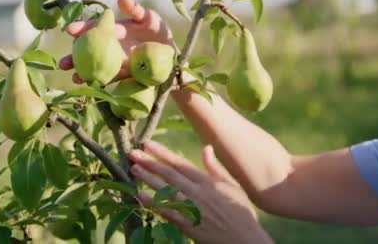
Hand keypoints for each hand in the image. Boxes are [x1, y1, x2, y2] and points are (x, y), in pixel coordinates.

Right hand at [58, 0, 173, 83]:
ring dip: (83, 74)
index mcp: (112, 31)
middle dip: (74, 57)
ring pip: (94, 67)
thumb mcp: (150, 18)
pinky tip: (92, 87)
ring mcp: (114, 63)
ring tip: (74, 78)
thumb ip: (136, 10)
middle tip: (62, 63)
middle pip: (88, 51)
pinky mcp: (122, 76)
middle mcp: (109, 47)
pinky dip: (100, 83)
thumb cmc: (158, 32)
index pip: (93, 29)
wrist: (171, 54)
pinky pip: (108, 79)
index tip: (68, 30)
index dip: (81, 29)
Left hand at [129, 141, 272, 243]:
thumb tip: (206, 147)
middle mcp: (197, 193)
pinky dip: (153, 203)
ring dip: (148, 179)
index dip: (162, 153)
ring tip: (133, 169)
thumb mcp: (232, 185)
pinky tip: (139, 195)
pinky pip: (166, 212)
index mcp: (208, 182)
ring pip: (165, 191)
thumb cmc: (241, 212)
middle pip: (169, 174)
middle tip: (133, 153)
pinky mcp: (187, 225)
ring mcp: (191, 209)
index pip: (180, 163)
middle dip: (150, 162)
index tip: (148, 143)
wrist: (244, 240)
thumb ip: (216, 167)